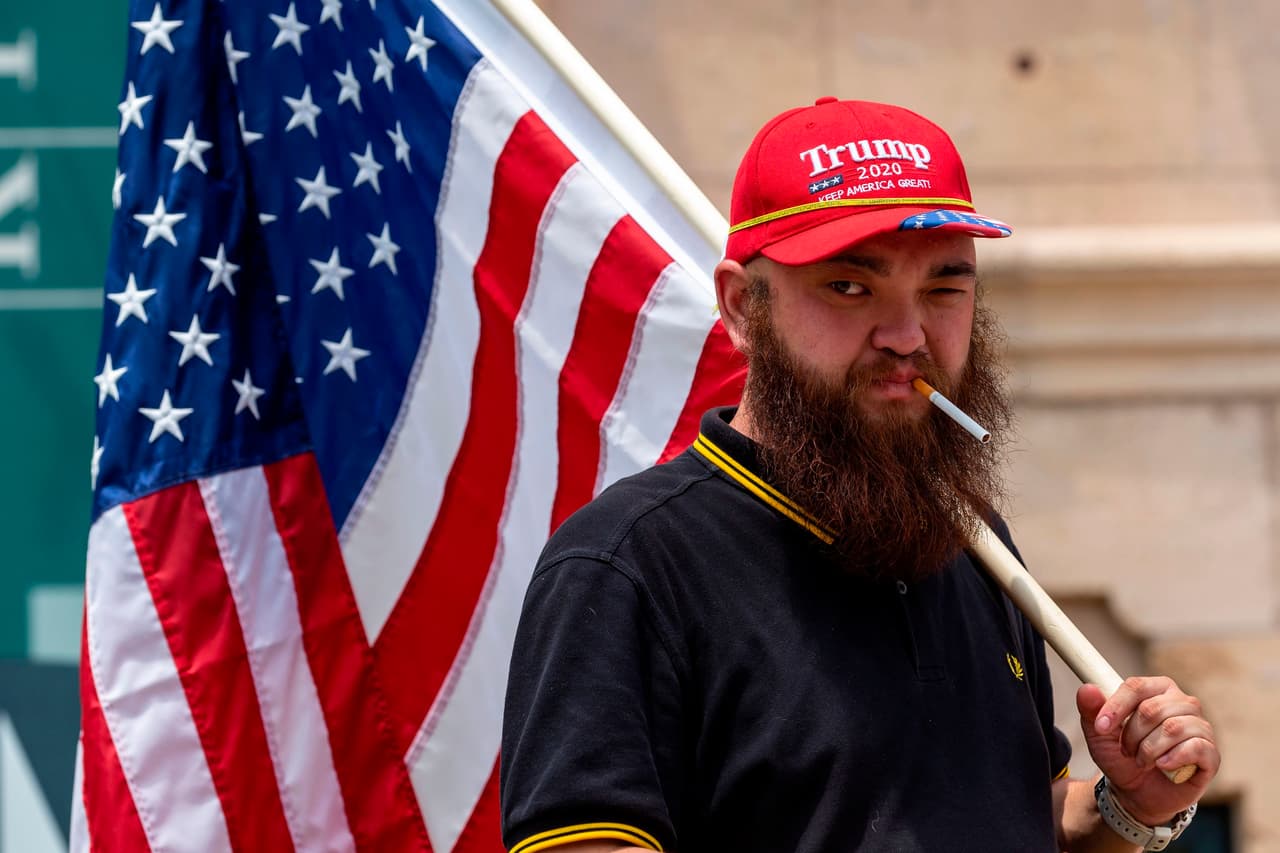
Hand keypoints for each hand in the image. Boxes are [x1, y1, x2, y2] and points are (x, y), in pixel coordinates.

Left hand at [1076, 677, 1219, 824]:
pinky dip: (1172, 759)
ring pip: (1173, 728)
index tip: (1101, 727)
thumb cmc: (1121, 755)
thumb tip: (1087, 689)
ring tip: (1142, 761)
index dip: (1116, 707)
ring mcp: (1200, 727)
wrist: (1136, 792)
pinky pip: (1196, 747)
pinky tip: (1163, 766)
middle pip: (1152, 710)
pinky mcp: (1211, 753)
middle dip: (1131, 736)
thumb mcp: (1099, 734)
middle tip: (1126, 751)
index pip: (1137, 686)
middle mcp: (1183, 703)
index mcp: (1157, 689)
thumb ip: (1091, 710)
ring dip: (1148, 750)